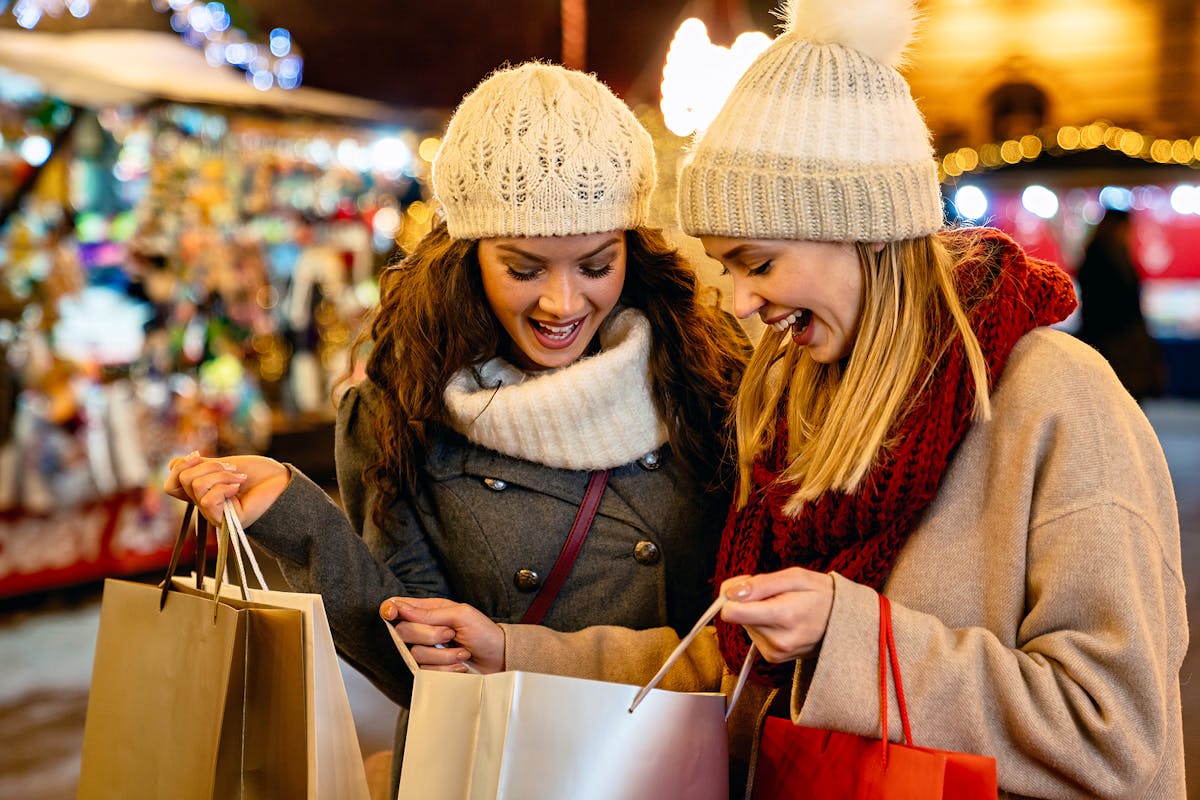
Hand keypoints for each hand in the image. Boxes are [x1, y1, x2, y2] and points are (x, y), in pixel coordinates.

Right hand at [164, 451, 289, 527]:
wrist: (282, 483)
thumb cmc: (259, 473)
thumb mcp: (224, 464)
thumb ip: (199, 466)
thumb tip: (174, 464)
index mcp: (201, 490)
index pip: (172, 483)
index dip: (180, 466)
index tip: (199, 455)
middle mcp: (203, 503)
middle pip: (181, 479)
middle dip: (207, 466)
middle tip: (232, 468)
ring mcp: (212, 513)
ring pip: (195, 485)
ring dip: (221, 474)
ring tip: (240, 478)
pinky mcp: (222, 520)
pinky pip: (206, 500)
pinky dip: (224, 487)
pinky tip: (239, 488)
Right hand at [380, 597, 504, 673]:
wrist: (497, 659)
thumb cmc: (483, 632)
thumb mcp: (461, 614)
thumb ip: (430, 613)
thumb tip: (401, 608)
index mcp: (429, 611)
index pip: (398, 607)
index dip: (389, 609)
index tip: (393, 614)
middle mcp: (423, 630)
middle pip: (403, 632)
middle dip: (429, 635)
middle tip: (450, 634)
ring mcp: (426, 651)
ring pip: (415, 654)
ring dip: (444, 655)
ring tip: (461, 651)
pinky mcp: (431, 670)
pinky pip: (425, 671)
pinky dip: (447, 668)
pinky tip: (459, 663)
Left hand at [719, 567, 833, 662]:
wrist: (846, 623)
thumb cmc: (821, 594)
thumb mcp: (795, 577)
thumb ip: (760, 584)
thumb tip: (730, 593)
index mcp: (783, 616)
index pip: (733, 613)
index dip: (730, 595)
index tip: (744, 586)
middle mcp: (777, 640)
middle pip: (736, 616)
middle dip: (747, 601)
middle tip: (773, 593)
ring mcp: (775, 652)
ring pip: (744, 625)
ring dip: (756, 612)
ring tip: (782, 606)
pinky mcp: (773, 657)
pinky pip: (754, 635)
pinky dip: (762, 624)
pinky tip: (782, 619)